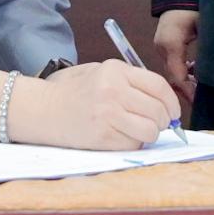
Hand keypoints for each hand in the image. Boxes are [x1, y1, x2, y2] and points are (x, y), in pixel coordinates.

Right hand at [8, 60, 182, 150]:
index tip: (173, 113)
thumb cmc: (71, 92)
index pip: (159, 86)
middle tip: (155, 124)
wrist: (40, 109)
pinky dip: (132, 143)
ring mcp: (108, 114)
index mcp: (115, 70)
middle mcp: (113, 90)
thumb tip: (164, 103)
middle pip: (158, 110)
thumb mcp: (99, 73)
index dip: (171, 103)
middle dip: (162, 121)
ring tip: (136, 131)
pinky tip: (119, 137)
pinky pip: (133, 144)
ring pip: (150, 130)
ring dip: (149, 134)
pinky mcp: (102, 137)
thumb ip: (130, 83)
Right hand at [149, 9, 200, 105]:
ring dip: (187, 82)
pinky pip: (174, 64)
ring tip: (204, 91)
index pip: (178, 75)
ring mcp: (161, 46)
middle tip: (204, 102)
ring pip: (173, 72)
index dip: (189, 91)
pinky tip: (198, 75)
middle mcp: (162, 47)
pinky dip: (185, 73)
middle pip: (173, 77)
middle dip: (188, 90)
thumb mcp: (207, 26)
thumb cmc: (196, 4)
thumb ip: (209, 50)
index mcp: (171, 42)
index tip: (201, 102)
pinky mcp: (165, 45)